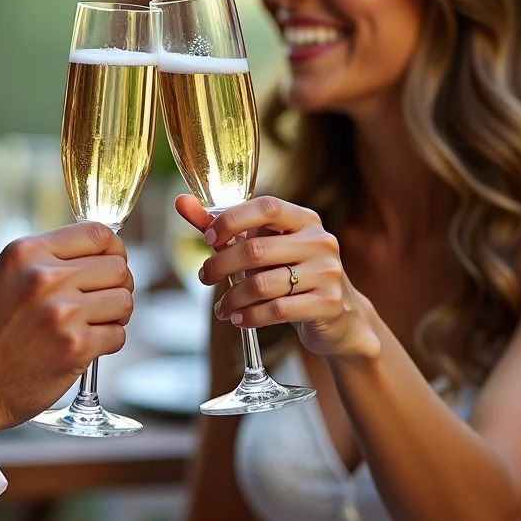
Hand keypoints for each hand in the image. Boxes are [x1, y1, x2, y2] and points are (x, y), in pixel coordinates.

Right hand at [0, 222, 133, 438]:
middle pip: (118, 267)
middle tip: (103, 301)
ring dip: (115, 315)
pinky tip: (84, 347)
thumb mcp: (6, 277)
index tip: (110, 264)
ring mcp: (62, 312)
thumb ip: (48, 260)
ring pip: (124, 301)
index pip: (97, 232)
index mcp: (26, 252)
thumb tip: (101, 253)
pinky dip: (107, 342)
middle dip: (118, 285)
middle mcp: (44, 277)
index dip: (114, 249)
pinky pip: (117, 335)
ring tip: (92, 324)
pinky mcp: (75, 348)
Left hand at [176, 194, 379, 360]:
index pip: (266, 207)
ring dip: (233, 298)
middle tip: (204, 277)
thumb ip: (225, 227)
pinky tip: (239, 319)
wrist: (339, 317)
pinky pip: (278, 310)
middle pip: (257, 250)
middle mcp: (320, 241)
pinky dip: (251, 317)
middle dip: (221, 266)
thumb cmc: (292, 275)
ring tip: (221, 308)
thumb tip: (181, 201)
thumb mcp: (264, 248)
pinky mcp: (329, 303)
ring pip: (264, 284)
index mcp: (304, 219)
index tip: (208, 238)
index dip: (233, 220)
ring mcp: (329, 272)